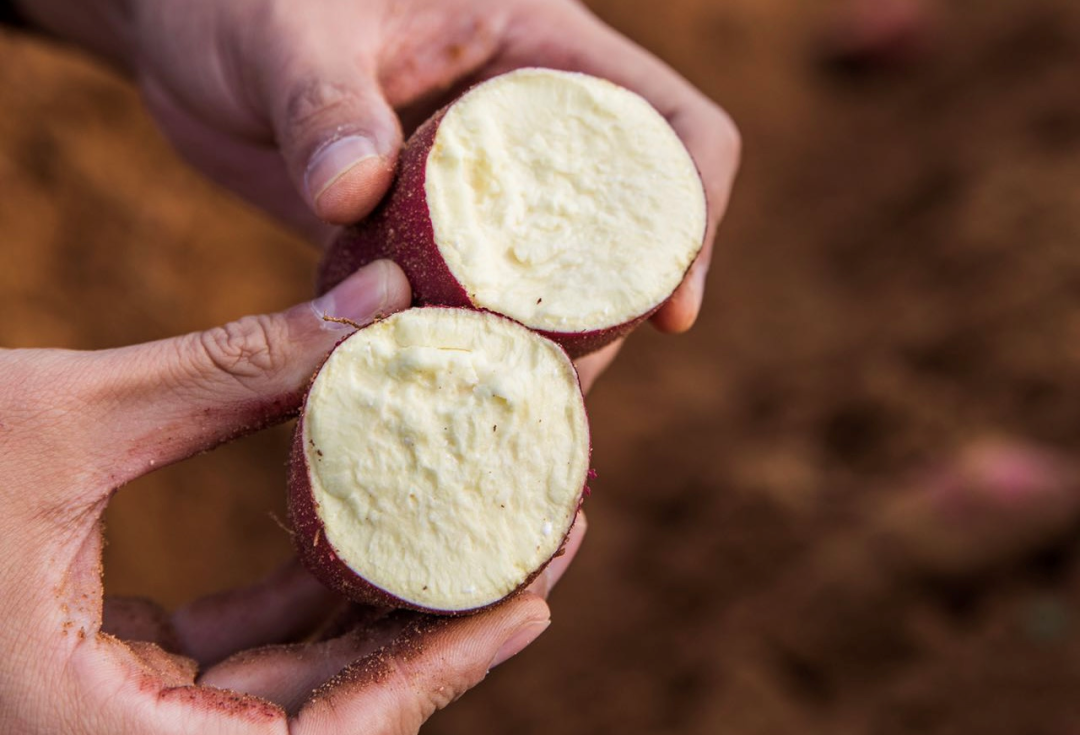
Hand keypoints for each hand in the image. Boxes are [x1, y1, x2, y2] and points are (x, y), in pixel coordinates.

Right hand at [0, 260, 586, 733]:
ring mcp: (113, 720)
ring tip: (478, 524)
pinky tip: (369, 524)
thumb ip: (224, 369)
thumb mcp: (58, 419)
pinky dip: (308, 596)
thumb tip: (380, 301)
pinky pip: (239, 651)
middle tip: (534, 536)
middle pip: (330, 712)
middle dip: (437, 626)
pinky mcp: (109, 675)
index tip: (530, 594)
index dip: (440, 670)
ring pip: (291, 683)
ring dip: (383, 605)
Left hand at [16, 0, 739, 333]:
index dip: (690, 216)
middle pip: (612, 238)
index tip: (672, 311)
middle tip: (555, 388)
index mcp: (541, 52)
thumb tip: (352, 191)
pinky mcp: (419, 244)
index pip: (671, 130)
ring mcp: (475, 196)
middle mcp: (526, 132)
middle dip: (602, 321)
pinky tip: (422, 396)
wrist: (184, 36)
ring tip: (489, 410)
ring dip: (525, 354)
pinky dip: (449, 356)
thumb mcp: (289, 28)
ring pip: (539, 289)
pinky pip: (457, 311)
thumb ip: (323, 99)